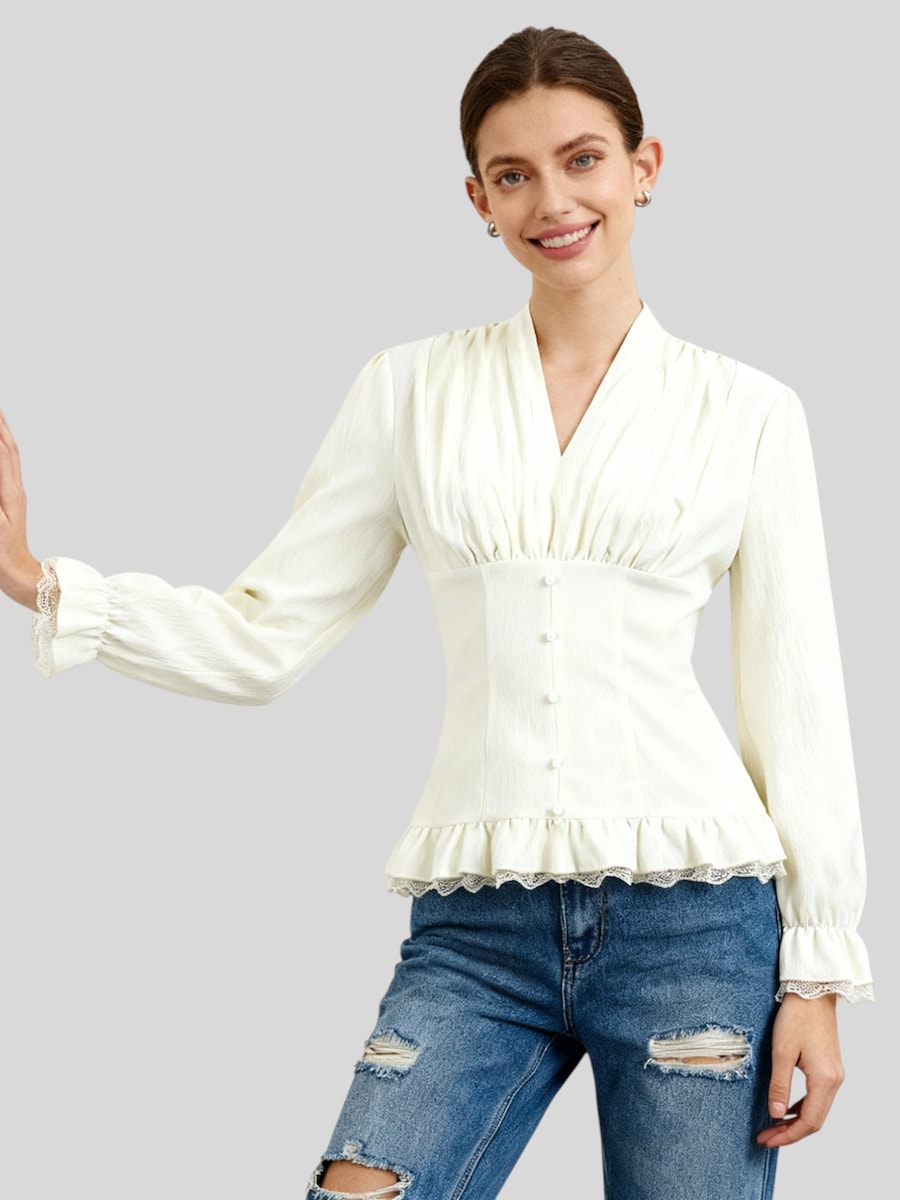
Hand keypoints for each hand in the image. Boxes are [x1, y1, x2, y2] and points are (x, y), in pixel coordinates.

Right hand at [0, 410, 42, 609]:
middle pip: (8, 448)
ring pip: (9, 457)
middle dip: (0, 425)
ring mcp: (13, 494)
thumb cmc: (2, 555)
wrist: (16, 574)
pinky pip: (6, 469)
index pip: (2, 452)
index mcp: (9, 493)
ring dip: (2, 435)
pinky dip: (1, 453)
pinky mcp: (10, 502)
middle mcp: (14, 489)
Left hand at [756, 992, 843, 1147]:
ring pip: (817, 1110)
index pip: (808, 1121)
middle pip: (815, 1120)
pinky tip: (785, 1108)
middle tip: (766, 1138)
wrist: (812, 991)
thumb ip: (779, 1085)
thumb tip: (776, 1115)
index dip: (787, 1135)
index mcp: (825, 1080)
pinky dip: (801, 1107)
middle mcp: (834, 1081)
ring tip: (772, 1127)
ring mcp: (834, 1074)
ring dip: (795, 1121)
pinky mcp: (829, 1067)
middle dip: (789, 1133)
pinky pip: (817, 1097)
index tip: (766, 1140)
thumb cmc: (797, 1016)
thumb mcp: (782, 1051)